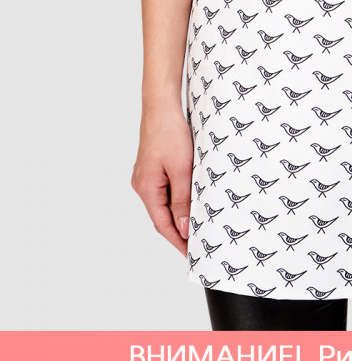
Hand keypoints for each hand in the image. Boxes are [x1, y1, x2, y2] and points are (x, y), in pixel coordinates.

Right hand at [131, 104, 193, 256]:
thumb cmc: (170, 133)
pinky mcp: (153, 166)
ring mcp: (146, 175)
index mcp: (146, 188)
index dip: (178, 241)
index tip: (192, 254)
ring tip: (199, 224)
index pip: (163, 225)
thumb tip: (183, 229)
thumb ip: (182, 200)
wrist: (162, 106)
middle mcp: (143, 184)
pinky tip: (192, 199)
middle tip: (200, 242)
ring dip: (180, 213)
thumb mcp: (181, 169)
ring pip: (165, 202)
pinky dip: (178, 198)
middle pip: (163, 215)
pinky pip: (166, 189)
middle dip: (180, 230)